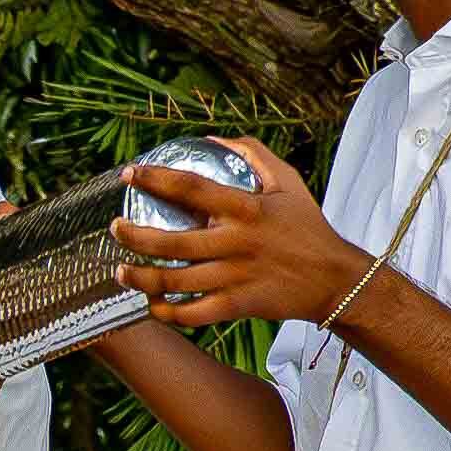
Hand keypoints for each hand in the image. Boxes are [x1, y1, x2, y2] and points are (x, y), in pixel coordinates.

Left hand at [113, 138, 359, 333]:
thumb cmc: (307, 227)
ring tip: (120, 271)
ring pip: (174, 281)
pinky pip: (192, 313)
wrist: (334, 279)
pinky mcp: (237, 305)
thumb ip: (254, 154)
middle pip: (170, 242)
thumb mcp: (288, 182)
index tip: (128, 174)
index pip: (190, 188)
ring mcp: (235, 277)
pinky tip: (151, 304)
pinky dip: (166, 312)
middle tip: (115, 229)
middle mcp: (236, 243)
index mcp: (246, 208)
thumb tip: (214, 137)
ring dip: (139, 278)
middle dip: (133, 236)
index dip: (155, 179)